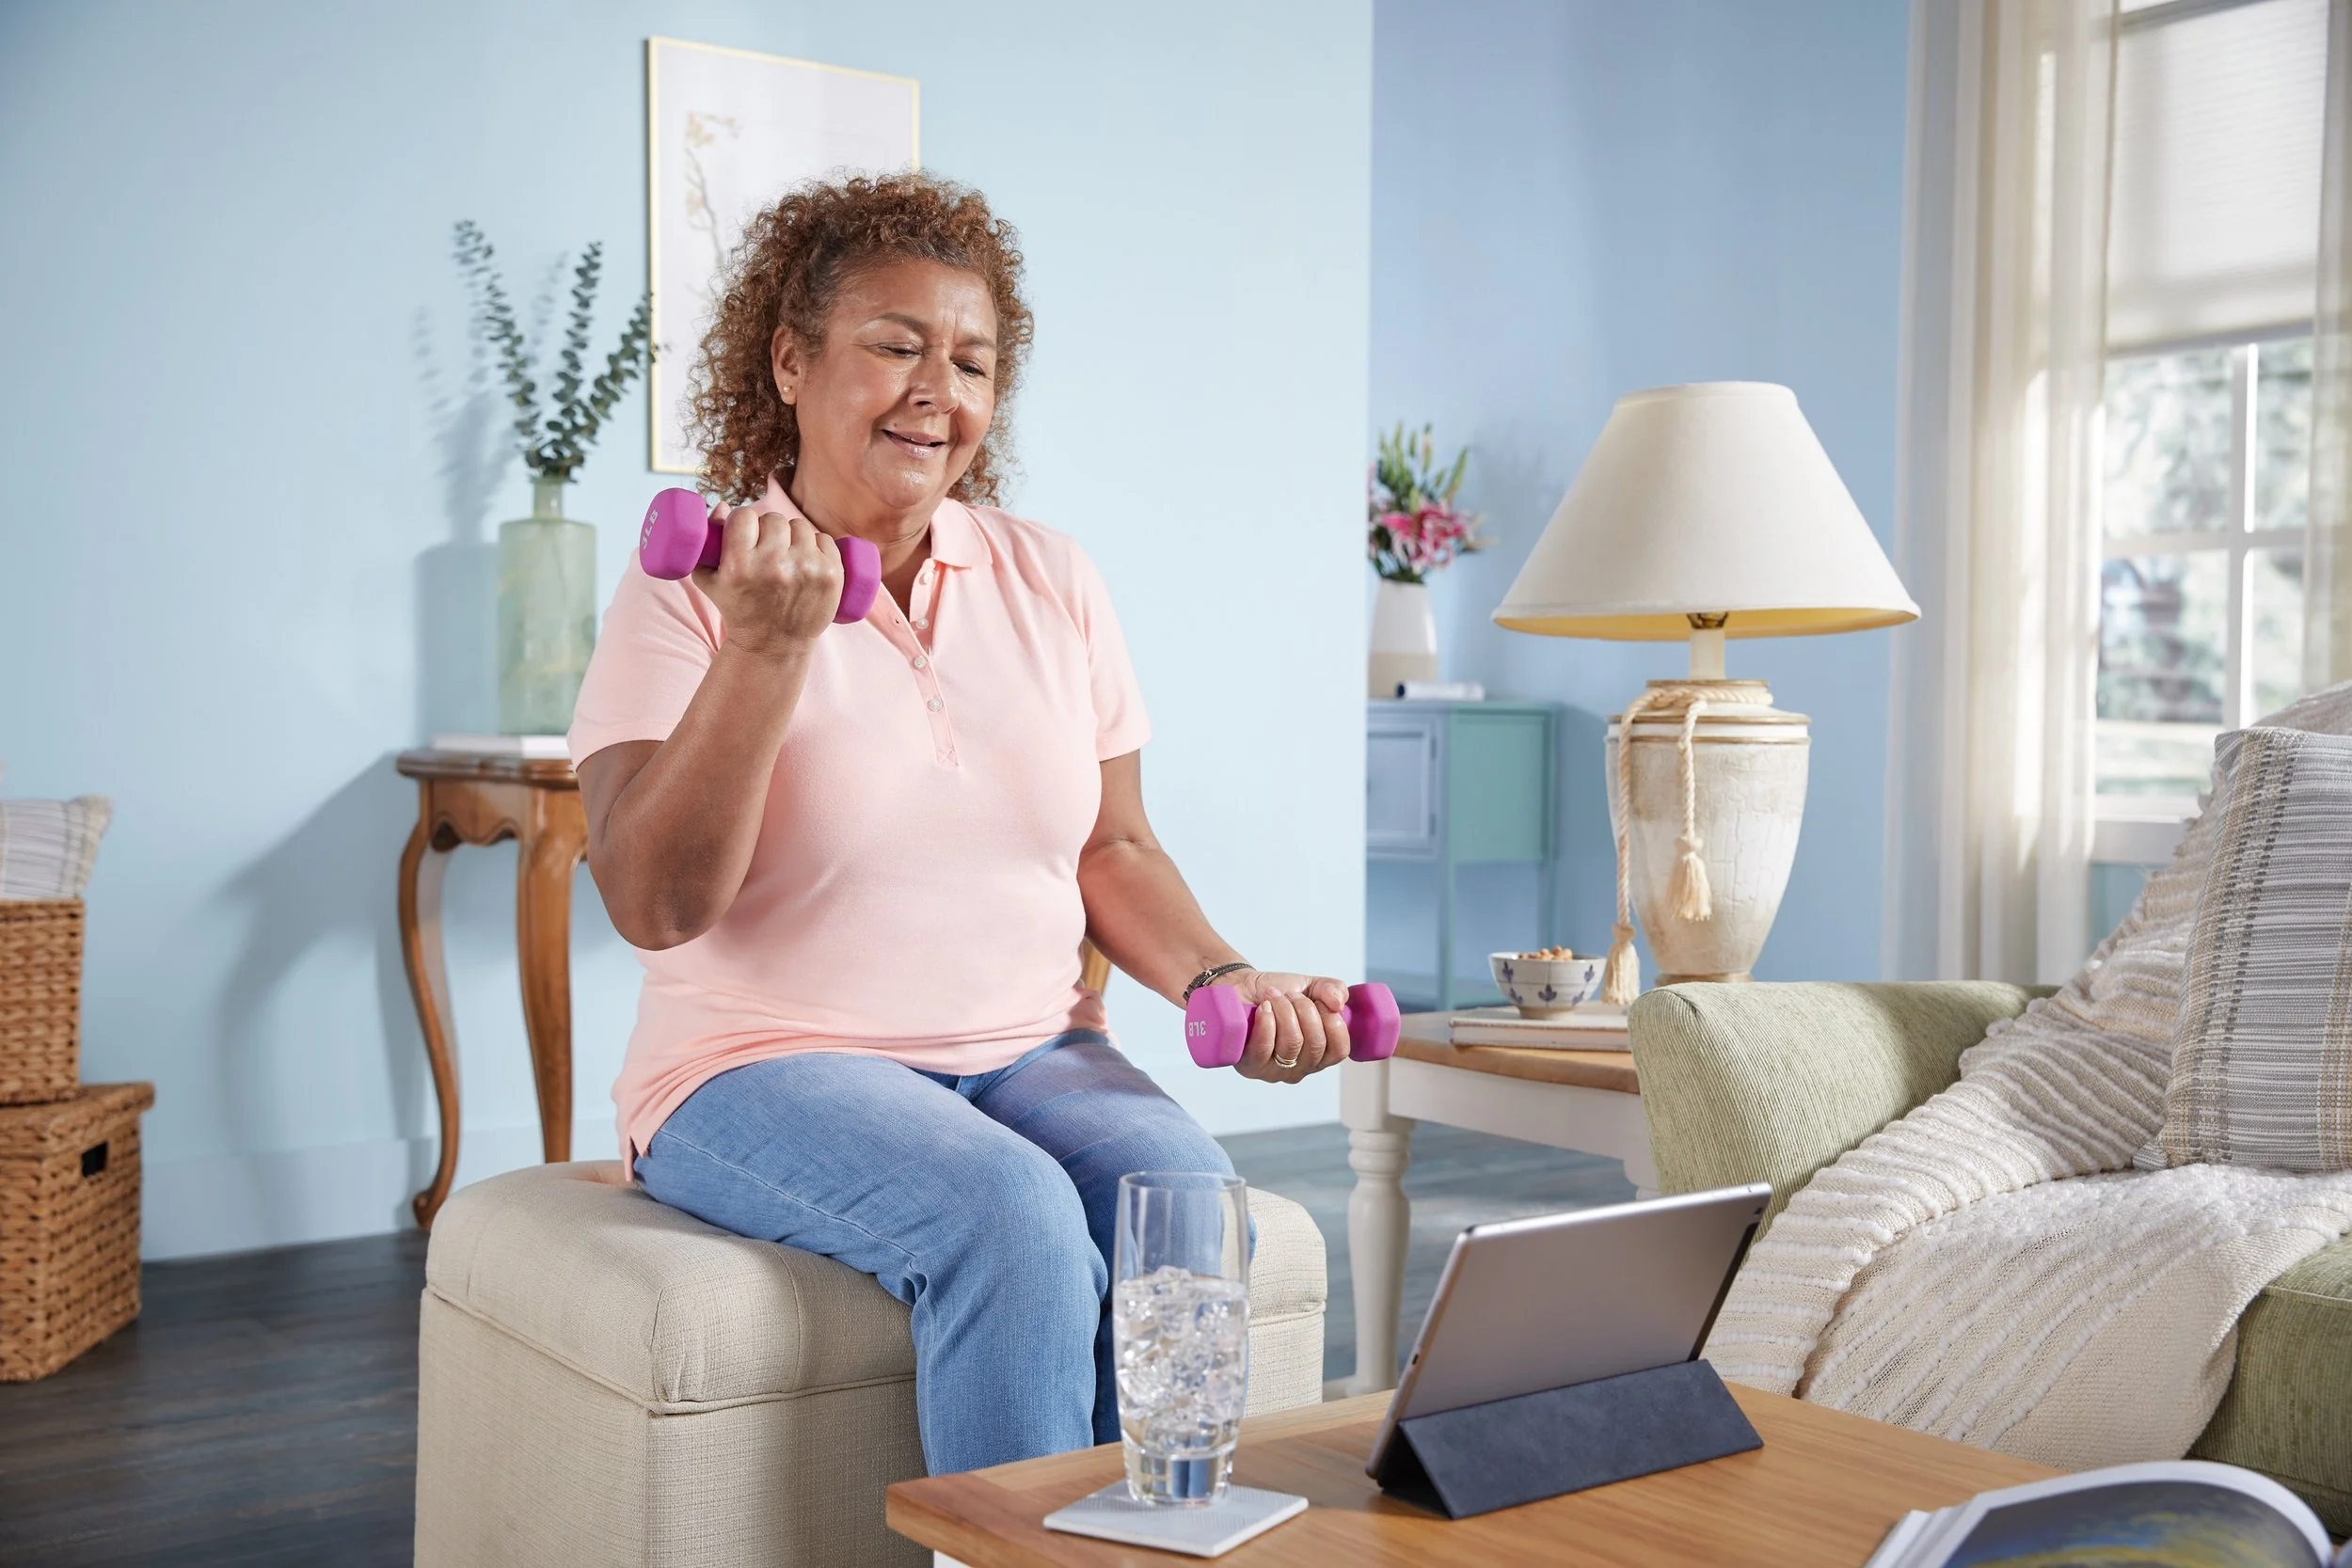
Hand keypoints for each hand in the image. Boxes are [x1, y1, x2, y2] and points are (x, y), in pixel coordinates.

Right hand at [691, 506, 845, 656]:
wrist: (774, 644)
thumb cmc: (739, 608)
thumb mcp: (710, 580)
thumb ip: (706, 542)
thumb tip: (723, 506)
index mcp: (740, 565)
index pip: (744, 516)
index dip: (744, 523)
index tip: (746, 535)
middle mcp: (774, 565)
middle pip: (774, 519)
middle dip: (769, 531)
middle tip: (768, 550)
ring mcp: (806, 569)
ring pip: (800, 526)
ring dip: (793, 536)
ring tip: (787, 557)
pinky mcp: (831, 575)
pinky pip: (825, 539)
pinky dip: (817, 547)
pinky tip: (807, 562)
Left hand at [1225, 970, 1351, 1083]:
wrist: (1241, 986)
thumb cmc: (1277, 993)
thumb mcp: (1312, 987)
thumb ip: (1334, 990)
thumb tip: (1338, 1004)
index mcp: (1319, 1054)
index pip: (1339, 1050)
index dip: (1333, 1022)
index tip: (1319, 1001)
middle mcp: (1300, 1068)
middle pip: (1316, 1044)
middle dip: (1305, 1009)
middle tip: (1290, 995)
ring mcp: (1275, 1071)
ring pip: (1292, 1043)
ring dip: (1284, 1010)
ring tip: (1273, 997)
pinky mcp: (1250, 1066)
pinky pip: (1265, 1046)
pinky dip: (1267, 1020)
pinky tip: (1263, 1007)